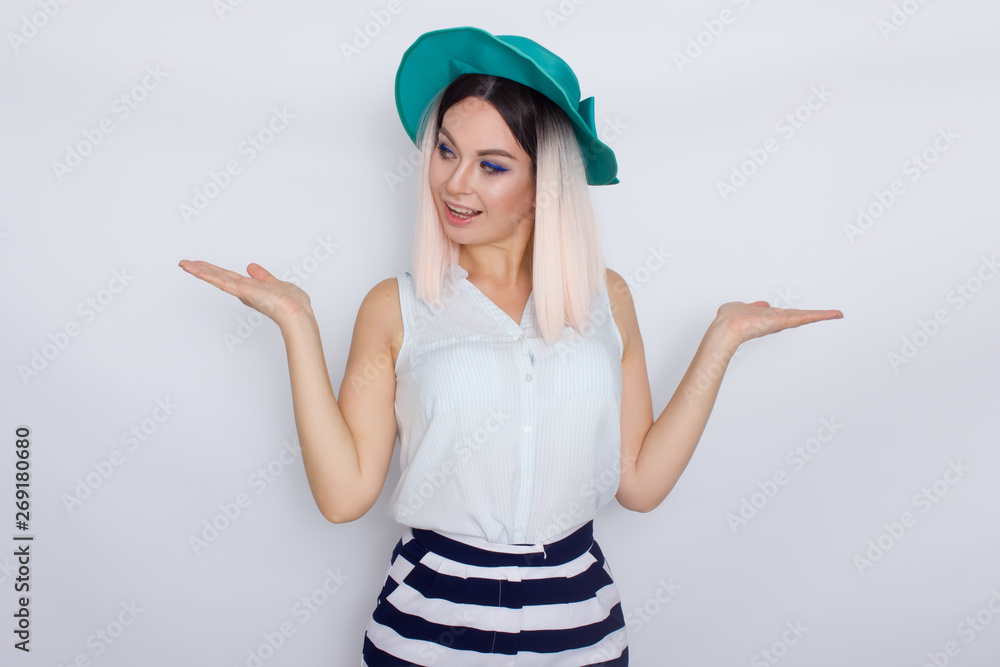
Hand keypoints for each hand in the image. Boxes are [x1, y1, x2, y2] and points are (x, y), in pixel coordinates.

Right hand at [178, 260, 312, 329]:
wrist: (296, 312)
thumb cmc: (292, 303)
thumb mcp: (277, 283)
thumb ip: (263, 276)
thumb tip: (251, 267)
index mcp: (251, 287)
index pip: (229, 276)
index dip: (215, 271)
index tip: (202, 266)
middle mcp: (244, 290)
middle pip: (219, 276)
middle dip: (201, 269)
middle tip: (184, 263)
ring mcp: (242, 291)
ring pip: (217, 278)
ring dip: (200, 270)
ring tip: (183, 264)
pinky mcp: (242, 292)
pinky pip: (223, 282)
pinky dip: (210, 276)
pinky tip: (197, 271)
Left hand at [715, 300, 843, 346]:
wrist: (728, 327)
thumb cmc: (730, 319)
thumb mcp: (742, 308)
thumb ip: (752, 307)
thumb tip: (760, 306)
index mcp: (768, 317)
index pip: (787, 315)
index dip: (799, 314)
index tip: (810, 314)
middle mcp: (777, 320)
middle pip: (800, 317)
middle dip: (817, 316)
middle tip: (834, 314)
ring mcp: (782, 321)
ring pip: (805, 317)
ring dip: (822, 315)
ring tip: (837, 314)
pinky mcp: (785, 321)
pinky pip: (805, 317)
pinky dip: (820, 315)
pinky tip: (833, 314)